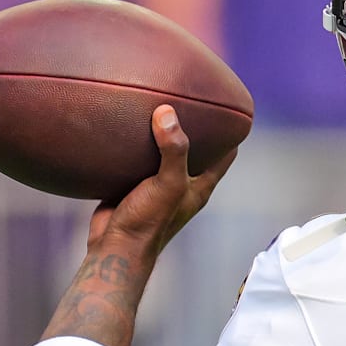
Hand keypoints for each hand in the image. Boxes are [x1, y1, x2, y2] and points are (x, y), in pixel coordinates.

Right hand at [86, 105, 236, 257]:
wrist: (115, 246)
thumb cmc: (150, 221)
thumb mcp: (169, 182)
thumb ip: (173, 150)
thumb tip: (167, 112)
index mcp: (200, 185)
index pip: (225, 155)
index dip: (230, 134)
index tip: (228, 110)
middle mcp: (182, 184)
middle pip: (194, 150)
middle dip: (192, 127)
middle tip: (187, 99)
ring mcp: (157, 185)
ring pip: (163, 153)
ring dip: (160, 134)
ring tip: (156, 105)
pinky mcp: (133, 185)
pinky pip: (136, 160)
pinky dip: (134, 145)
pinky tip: (126, 127)